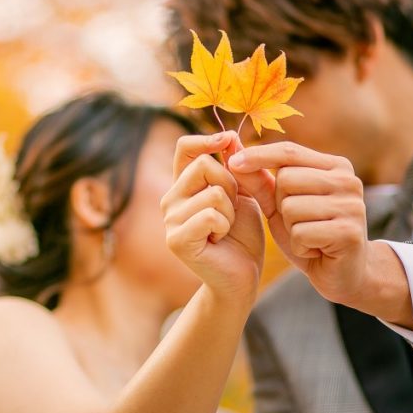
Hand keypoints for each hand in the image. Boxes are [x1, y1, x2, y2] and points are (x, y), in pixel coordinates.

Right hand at [161, 132, 264, 302]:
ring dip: (231, 212)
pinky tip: (219, 240)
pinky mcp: (176, 240)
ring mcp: (170, 220)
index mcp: (183, 186)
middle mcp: (170, 200)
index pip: (185, 148)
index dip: (207, 140)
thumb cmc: (241, 236)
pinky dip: (225, 226)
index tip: (228, 141)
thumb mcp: (242, 195)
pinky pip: (210, 215)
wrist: (241, 277)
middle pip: (204, 165)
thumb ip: (234, 168)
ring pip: (213, 192)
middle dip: (231, 185)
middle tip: (231, 211)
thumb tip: (229, 135)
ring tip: (225, 230)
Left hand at [227, 141, 368, 302]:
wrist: (342, 274)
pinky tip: (315, 250)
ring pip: (291, 207)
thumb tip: (232, 153)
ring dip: (290, 228)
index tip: (232, 163)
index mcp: (335, 166)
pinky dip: (299, 246)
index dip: (258, 155)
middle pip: (286, 179)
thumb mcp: (279, 205)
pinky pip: (301, 233)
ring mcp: (352, 206)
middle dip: (280, 205)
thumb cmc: (308, 234)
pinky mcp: (349, 233)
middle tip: (299, 222)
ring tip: (308, 236)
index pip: (289, 151)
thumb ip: (259, 180)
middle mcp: (348, 181)